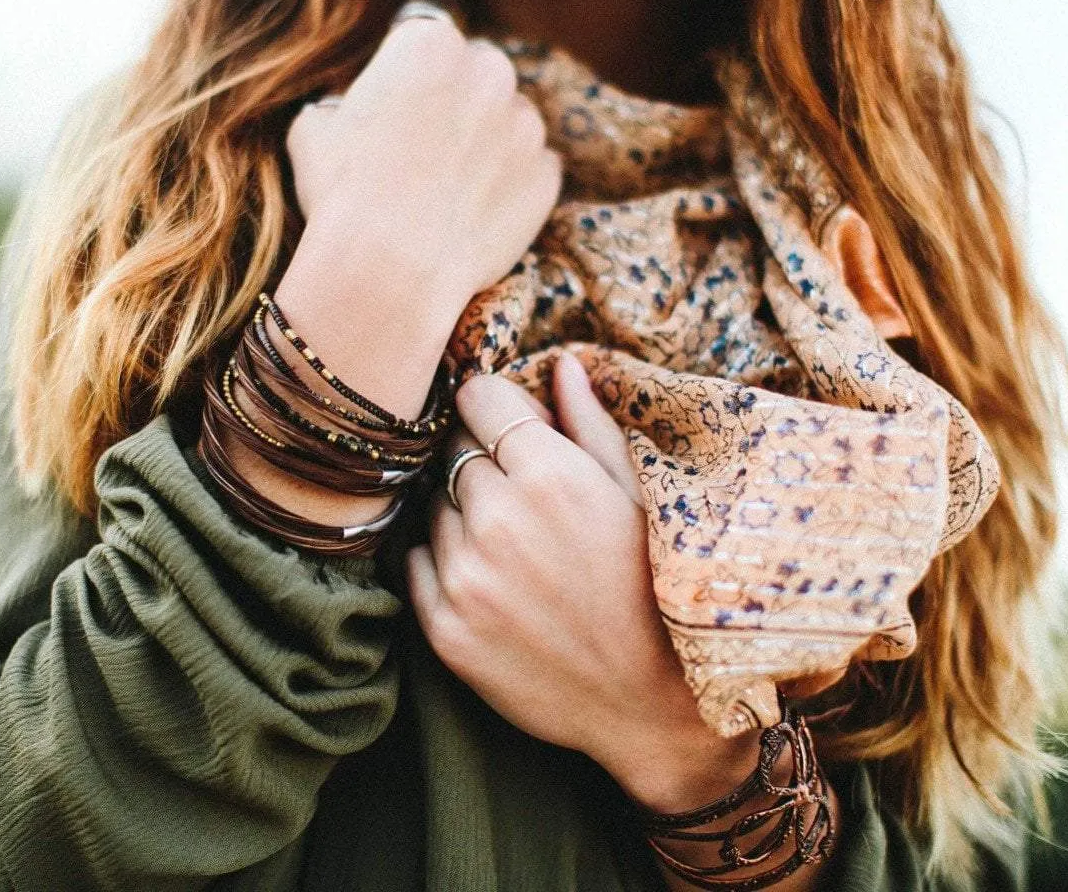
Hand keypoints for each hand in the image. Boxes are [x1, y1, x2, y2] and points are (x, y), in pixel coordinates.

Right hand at [283, 10, 562, 321]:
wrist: (390, 270)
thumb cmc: (342, 196)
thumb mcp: (312, 129)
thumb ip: (340, 101)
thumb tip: (345, 108)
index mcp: (429, 41)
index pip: (425, 35)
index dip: (408, 71)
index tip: (397, 103)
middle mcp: (489, 70)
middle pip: (477, 71)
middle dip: (457, 98)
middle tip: (425, 148)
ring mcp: (526, 123)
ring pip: (510, 119)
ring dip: (488, 139)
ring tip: (449, 187)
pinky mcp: (547, 174)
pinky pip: (533, 167)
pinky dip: (512, 183)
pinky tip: (474, 211)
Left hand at [407, 353, 761, 811]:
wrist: (647, 703)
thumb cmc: (652, 591)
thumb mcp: (637, 498)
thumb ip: (590, 426)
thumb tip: (562, 364)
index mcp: (550, 474)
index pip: (478, 396)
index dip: (494, 407)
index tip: (506, 426)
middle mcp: (497, 519)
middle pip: (453, 450)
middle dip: (481, 461)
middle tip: (520, 497)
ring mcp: (464, 575)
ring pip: (433, 505)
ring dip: (461, 514)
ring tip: (513, 548)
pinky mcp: (442, 626)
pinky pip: (415, 560)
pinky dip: (441, 561)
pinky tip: (489, 580)